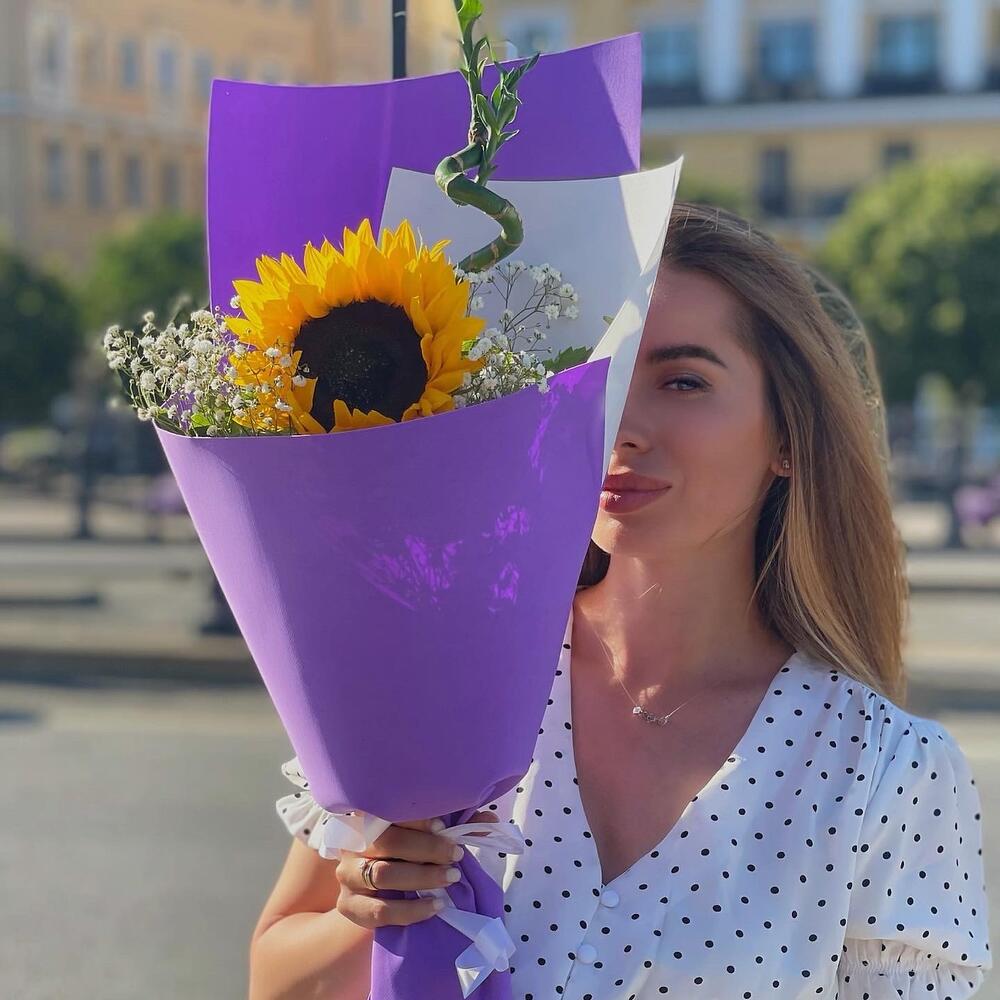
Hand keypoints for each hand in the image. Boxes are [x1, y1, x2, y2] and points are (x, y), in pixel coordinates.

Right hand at [335, 810, 499, 928]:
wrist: (373, 890)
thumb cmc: (404, 852)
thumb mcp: (426, 834)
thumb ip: (454, 824)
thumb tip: (489, 820)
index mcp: (369, 815)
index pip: (389, 810)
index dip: (417, 818)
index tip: (444, 825)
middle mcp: (353, 841)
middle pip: (387, 841)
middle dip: (426, 848)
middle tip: (456, 854)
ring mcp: (348, 874)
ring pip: (382, 874)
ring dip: (421, 876)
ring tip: (451, 878)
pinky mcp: (349, 905)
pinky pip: (380, 911)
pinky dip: (410, 910)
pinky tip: (435, 906)